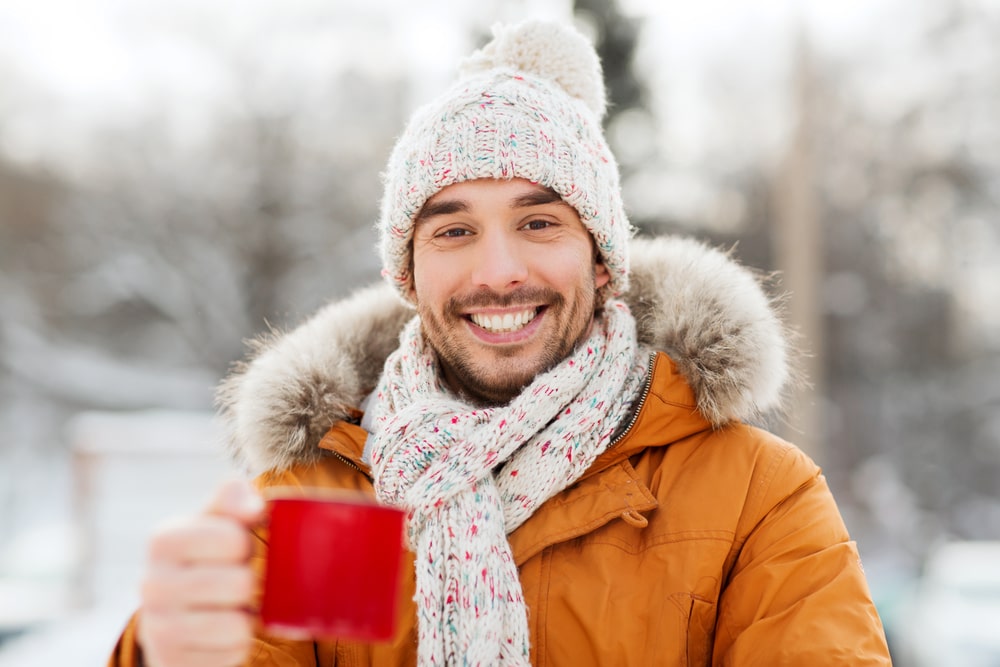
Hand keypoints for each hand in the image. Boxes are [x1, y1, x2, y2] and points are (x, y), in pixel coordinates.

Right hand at [137, 478, 264, 666]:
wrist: (172, 615)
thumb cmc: (206, 558)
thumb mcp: (216, 522)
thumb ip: (234, 501)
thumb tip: (253, 507)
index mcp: (163, 540)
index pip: (234, 540)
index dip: (246, 546)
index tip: (233, 550)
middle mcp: (151, 584)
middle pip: (240, 584)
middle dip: (248, 583)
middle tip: (233, 582)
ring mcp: (158, 628)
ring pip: (237, 626)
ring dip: (244, 616)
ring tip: (228, 607)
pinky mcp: (171, 662)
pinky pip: (233, 654)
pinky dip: (237, 644)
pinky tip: (219, 633)